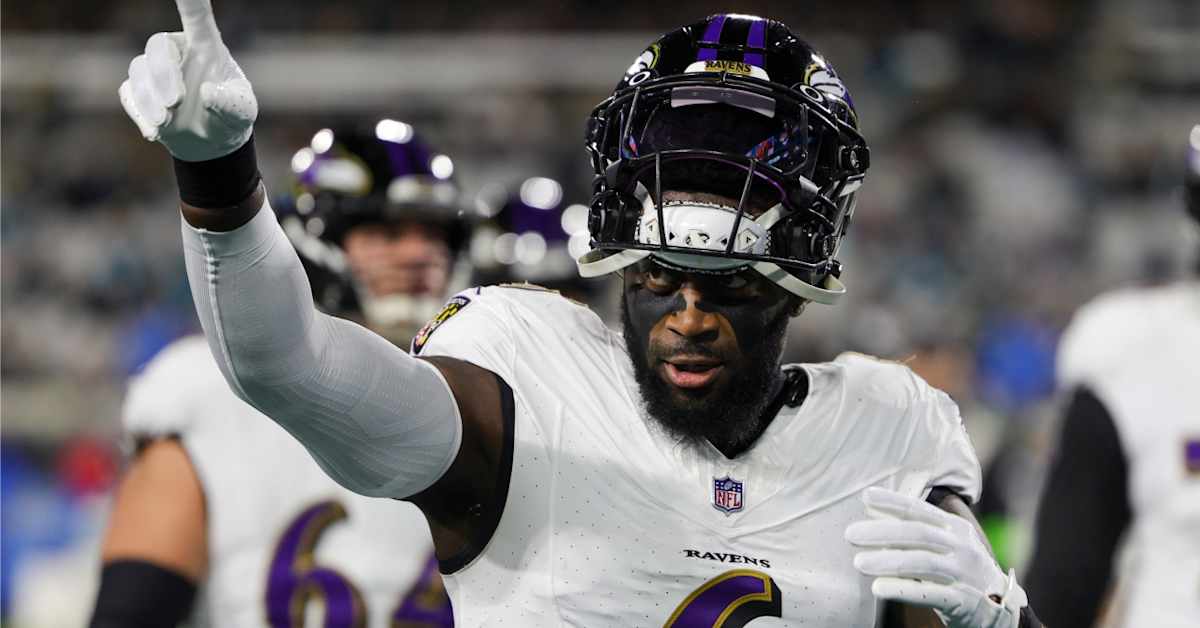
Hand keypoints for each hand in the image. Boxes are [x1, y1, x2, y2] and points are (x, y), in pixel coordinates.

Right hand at [118, 0, 256, 161]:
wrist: (212, 144)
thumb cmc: (231, 117)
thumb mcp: (242, 111)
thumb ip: (230, 102)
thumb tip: (206, 92)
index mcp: (206, 44)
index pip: (195, 13)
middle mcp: (177, 51)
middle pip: (157, 46)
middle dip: (163, 75)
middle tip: (176, 104)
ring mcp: (154, 70)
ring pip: (138, 71)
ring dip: (150, 98)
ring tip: (168, 122)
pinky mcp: (139, 91)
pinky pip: (128, 94)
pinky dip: (140, 114)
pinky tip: (155, 133)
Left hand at [845, 487, 1026, 627]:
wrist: (1000, 609)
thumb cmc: (960, 571)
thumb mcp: (945, 545)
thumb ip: (913, 529)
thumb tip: (871, 509)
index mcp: (956, 528)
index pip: (920, 511)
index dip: (893, 502)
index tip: (866, 497)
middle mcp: (962, 547)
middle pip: (918, 534)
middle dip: (882, 532)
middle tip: (850, 534)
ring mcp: (964, 574)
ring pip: (922, 563)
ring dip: (888, 561)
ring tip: (858, 562)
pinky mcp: (963, 601)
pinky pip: (930, 594)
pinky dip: (902, 590)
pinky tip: (878, 587)